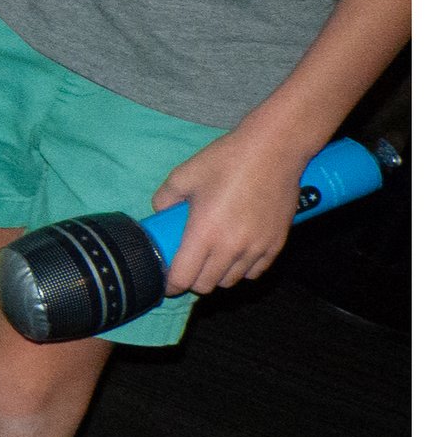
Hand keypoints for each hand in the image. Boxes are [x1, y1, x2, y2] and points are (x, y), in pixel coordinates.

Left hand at [150, 126, 312, 296]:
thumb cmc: (226, 161)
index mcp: (204, 233)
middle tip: (187, 266)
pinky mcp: (276, 245)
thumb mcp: (183, 175)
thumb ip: (164, 199)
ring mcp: (257, 249)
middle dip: (192, 280)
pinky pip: (255, 272)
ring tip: (211, 259)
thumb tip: (161, 214)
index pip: (184, 279)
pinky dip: (242, 270)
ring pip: (231, 281)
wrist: (274, 151)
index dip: (171, 283)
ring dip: (217, 275)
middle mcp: (232, 248)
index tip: (166, 280)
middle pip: (207, 285)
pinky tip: (235, 255)